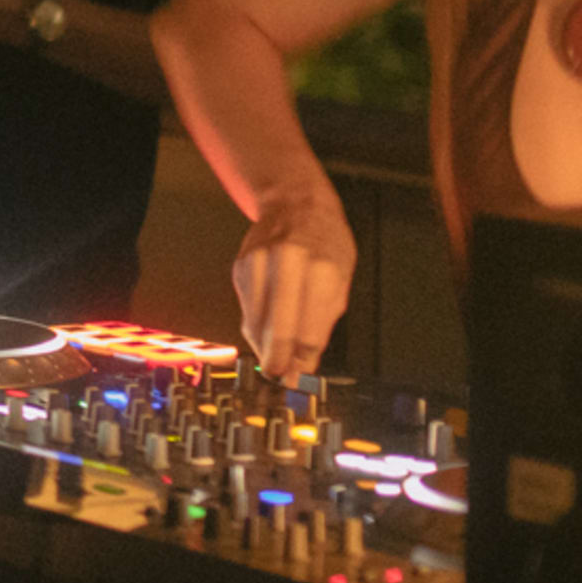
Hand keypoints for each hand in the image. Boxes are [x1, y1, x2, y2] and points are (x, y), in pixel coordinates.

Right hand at [230, 190, 356, 383]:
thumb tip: (303, 364)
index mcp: (322, 271)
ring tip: (275, 355)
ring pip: (256, 322)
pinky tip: (266, 328)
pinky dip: (255, 325)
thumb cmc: (324, 243)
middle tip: (280, 377)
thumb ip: (322, 323)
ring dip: (265, 346)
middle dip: (278, 360)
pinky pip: (246, 309)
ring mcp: (260, 264)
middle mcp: (289, 265)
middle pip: (278, 328)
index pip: (309, 331)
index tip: (299, 378)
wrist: (295, 204)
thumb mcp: (340, 280)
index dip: (303, 361)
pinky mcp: (241, 267)